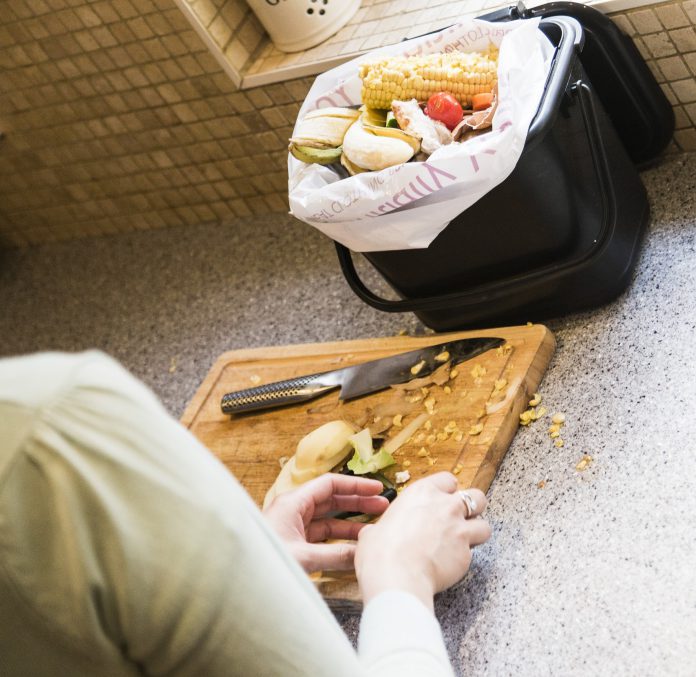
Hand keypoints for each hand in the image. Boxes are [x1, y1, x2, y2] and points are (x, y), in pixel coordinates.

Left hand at [263, 473, 388, 572]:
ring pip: (327, 520)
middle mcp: (293, 510)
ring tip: (374, 528)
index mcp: (293, 502)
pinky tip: (354, 546)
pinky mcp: (292, 543)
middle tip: (383, 506)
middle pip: (331, 500)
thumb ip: (336, 555)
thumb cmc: (263, 562)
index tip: (378, 488)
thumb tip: (364, 553)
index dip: (356, 485)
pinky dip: (338, 540)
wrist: (239, 581)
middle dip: (357, 502)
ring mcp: (292, 527)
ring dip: (350, 523)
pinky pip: (321, 537)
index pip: (330, 484)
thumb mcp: (304, 558)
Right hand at [355, 472, 490, 611]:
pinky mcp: (466, 554)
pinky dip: (465, 558)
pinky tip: (451, 565)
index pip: (448, 480)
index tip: (444, 500)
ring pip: (484, 525)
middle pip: (476, 497)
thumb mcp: (376, 529)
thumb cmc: (381, 550)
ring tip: (464, 542)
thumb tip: (376, 534)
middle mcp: (445, 506)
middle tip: (461, 518)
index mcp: (422, 493)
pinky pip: (473, 554)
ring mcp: (459, 529)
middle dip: (473, 507)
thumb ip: (387, 526)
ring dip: (476, 532)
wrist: (396, 575)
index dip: (448, 491)